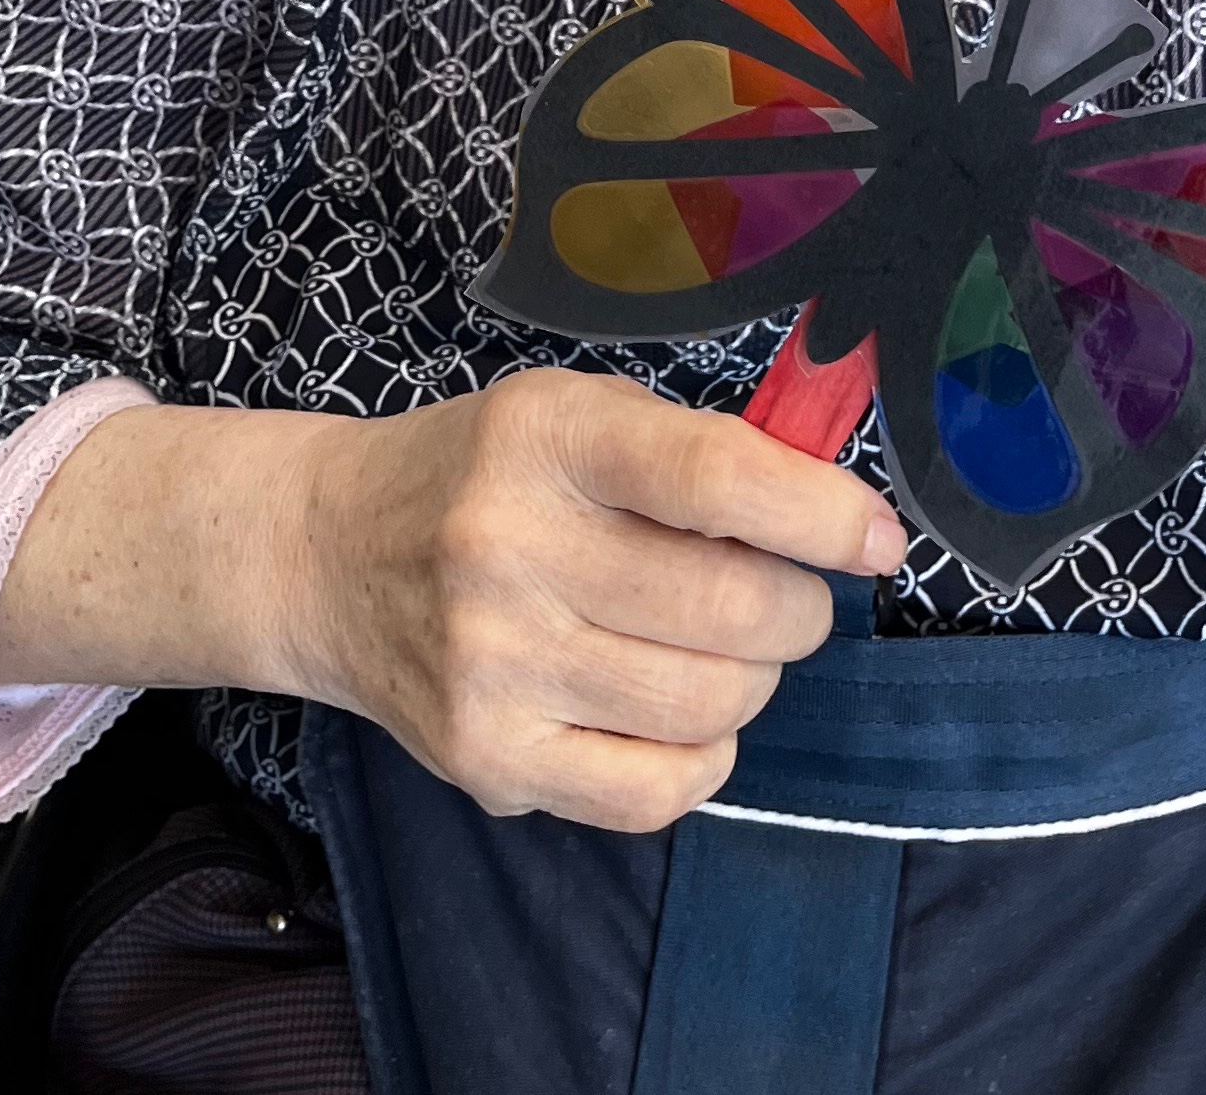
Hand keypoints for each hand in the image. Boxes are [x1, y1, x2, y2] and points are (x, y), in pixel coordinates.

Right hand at [285, 369, 904, 829]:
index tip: (876, 539)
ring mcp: (491, 667)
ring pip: (709, 704)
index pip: (714, 477)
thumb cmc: (487, 475)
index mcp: (547, 436)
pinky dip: (702, 756)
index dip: (820, 513)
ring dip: (754, 678)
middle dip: (797, 606)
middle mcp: (509, 549)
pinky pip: (657, 792)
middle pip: (730, 606)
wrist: (329, 555)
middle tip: (785, 594)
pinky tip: (678, 712)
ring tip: (722, 645)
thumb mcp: (577, 414)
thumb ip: (699, 452)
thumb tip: (839, 517)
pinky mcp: (486, 761)